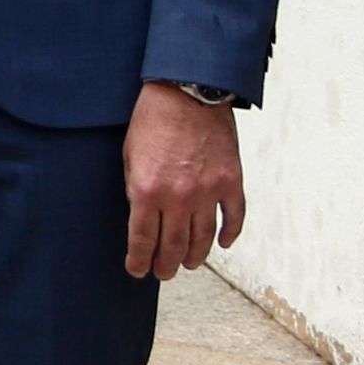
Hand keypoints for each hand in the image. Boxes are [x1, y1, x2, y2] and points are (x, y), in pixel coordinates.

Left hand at [125, 82, 247, 276]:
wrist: (188, 91)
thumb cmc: (153, 119)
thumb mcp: (129, 155)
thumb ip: (135, 189)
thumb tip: (142, 216)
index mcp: (146, 190)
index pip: (142, 239)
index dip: (139, 260)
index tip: (138, 270)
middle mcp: (178, 197)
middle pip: (173, 246)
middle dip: (166, 265)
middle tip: (163, 273)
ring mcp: (208, 191)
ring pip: (203, 238)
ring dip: (195, 255)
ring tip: (188, 263)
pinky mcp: (231, 180)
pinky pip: (234, 217)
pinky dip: (230, 234)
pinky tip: (224, 244)